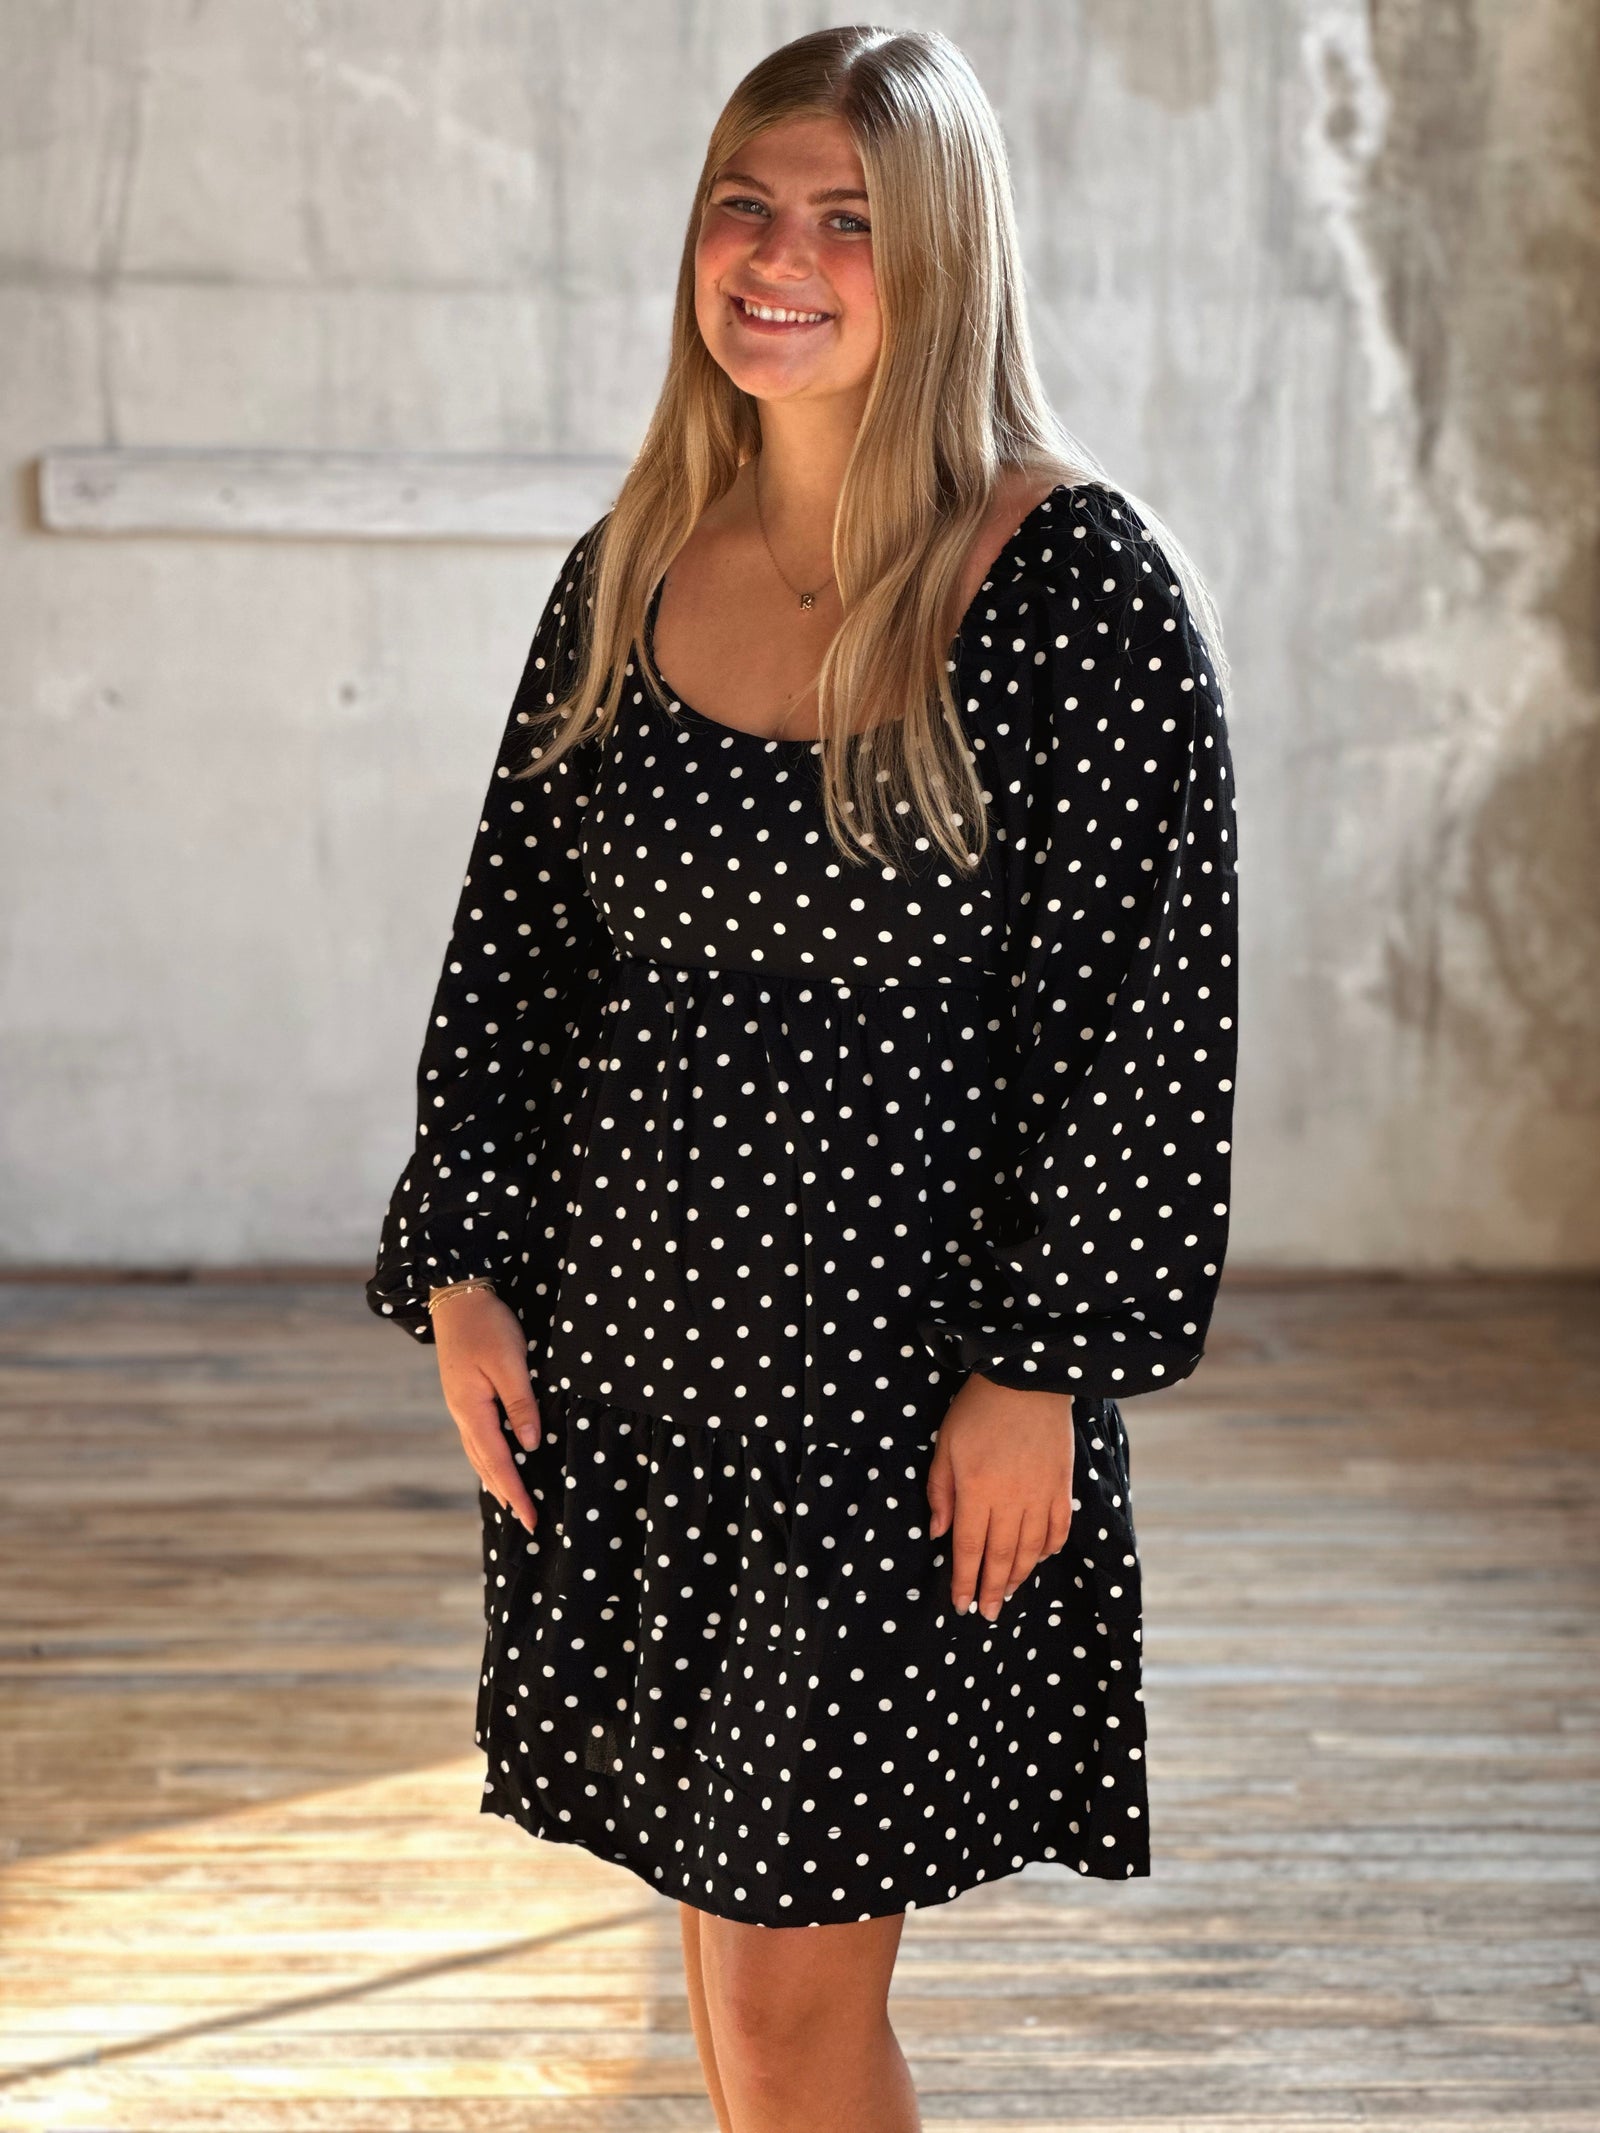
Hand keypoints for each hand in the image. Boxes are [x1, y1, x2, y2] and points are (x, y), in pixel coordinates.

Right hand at [431, 1287, 541, 1534]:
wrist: (456, 1295)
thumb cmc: (486, 1325)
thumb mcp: (509, 1361)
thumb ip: (520, 1403)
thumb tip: (530, 1445)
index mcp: (472, 1409)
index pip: (499, 1461)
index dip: (516, 1491)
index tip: (531, 1517)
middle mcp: (462, 1413)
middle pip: (485, 1463)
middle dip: (507, 1493)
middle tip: (526, 1521)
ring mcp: (460, 1404)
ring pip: (478, 1453)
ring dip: (495, 1479)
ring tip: (509, 1501)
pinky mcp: (464, 1394)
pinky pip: (476, 1437)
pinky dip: (488, 1458)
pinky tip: (494, 1461)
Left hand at [926, 1372, 1075, 1621]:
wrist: (1027, 1379)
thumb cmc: (977, 1410)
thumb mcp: (945, 1445)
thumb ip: (941, 1491)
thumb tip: (939, 1534)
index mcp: (977, 1491)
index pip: (969, 1548)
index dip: (964, 1580)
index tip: (960, 1604)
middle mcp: (1011, 1500)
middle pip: (1000, 1556)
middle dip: (991, 1589)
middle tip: (986, 1613)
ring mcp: (1041, 1495)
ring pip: (1030, 1549)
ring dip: (1018, 1576)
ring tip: (1008, 1594)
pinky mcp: (1063, 1485)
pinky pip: (1058, 1528)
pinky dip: (1049, 1549)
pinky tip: (1040, 1559)